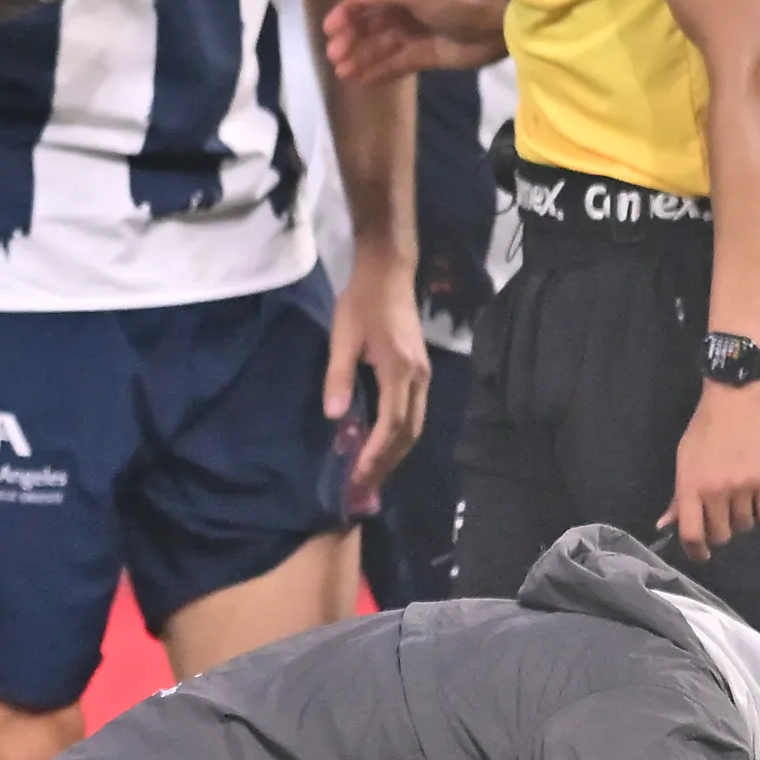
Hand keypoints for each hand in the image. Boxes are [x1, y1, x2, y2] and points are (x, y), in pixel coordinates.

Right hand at [322, 0, 508, 82]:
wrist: (491, 30)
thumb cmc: (454, 6)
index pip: (365, 3)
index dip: (345, 15)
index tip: (329, 30)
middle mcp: (403, 14)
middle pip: (369, 28)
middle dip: (350, 40)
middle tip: (334, 56)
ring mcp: (412, 37)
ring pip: (379, 48)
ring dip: (360, 58)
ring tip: (342, 72)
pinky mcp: (422, 57)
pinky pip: (394, 65)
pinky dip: (378, 72)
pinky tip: (361, 81)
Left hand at [328, 250, 429, 499]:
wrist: (389, 273)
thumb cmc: (362, 303)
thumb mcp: (342, 337)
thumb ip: (338, 376)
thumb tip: (335, 416)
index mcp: (400, 371)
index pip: (392, 425)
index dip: (376, 453)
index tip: (358, 476)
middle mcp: (419, 378)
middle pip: (409, 432)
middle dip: (387, 462)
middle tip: (364, 486)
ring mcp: (424, 375)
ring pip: (416, 425)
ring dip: (396, 452)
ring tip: (372, 473)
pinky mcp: (421, 371)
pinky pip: (415, 413)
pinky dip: (400, 435)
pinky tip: (382, 444)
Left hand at [666, 377, 759, 555]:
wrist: (737, 398)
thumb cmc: (704, 427)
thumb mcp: (684, 460)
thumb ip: (679, 496)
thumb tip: (665, 525)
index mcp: (690, 485)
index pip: (691, 533)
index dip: (695, 550)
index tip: (701, 553)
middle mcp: (716, 491)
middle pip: (721, 534)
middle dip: (720, 531)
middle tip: (721, 518)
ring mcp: (743, 486)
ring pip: (745, 526)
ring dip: (742, 520)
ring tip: (740, 500)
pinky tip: (759, 500)